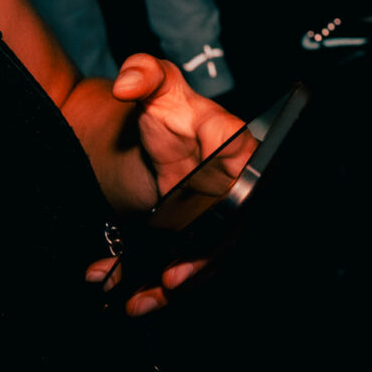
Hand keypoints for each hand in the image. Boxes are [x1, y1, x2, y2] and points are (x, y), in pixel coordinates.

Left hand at [79, 55, 243, 317]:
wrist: (137, 145)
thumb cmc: (158, 111)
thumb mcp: (151, 84)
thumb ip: (143, 72)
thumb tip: (128, 82)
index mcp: (228, 140)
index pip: (242, 163)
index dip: (232, 194)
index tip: (205, 211)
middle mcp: (228, 181)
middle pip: (231, 226)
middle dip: (205, 258)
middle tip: (171, 278)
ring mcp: (212, 214)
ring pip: (209, 256)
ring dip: (178, 284)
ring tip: (145, 298)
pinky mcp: (194, 239)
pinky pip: (187, 267)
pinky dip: (158, 289)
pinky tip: (133, 297)